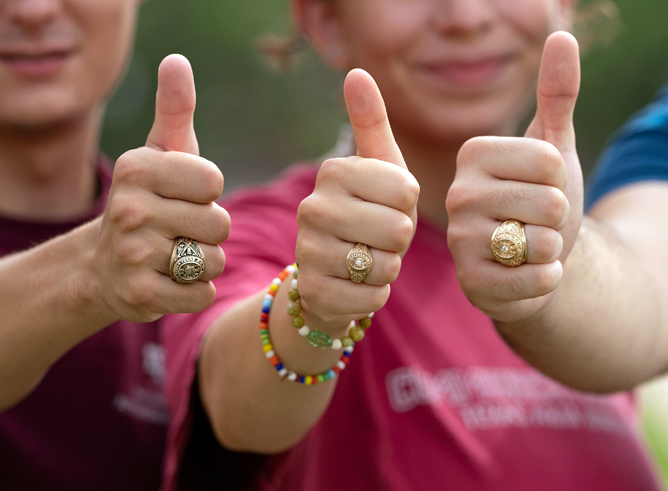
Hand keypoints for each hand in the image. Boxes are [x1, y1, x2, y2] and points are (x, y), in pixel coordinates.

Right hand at [92, 55, 229, 321]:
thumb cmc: (148, 200)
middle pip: (220, 224)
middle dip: (209, 231)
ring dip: (206, 262)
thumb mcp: (159, 153)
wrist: (104, 266)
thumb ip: (174, 110)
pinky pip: (203, 294)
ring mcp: (133, 255)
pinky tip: (172, 281)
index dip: (208, 192)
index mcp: (137, 168)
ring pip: (215, 261)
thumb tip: (177, 61)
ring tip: (175, 255)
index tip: (183, 195)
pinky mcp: (141, 295)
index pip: (214, 182)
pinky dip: (197, 291)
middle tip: (178, 230)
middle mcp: (130, 209)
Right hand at [295, 69, 418, 326]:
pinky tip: (356, 285)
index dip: (407, 206)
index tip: (387, 207)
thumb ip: (371, 123)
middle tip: (378, 238)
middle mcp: (313, 207)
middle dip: (399, 241)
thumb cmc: (364, 214)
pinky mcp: (313, 291)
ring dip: (388, 269)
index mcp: (333, 171)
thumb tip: (356, 71)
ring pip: (386, 265)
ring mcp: (308, 251)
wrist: (327, 273)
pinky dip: (375, 295)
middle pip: (398, 229)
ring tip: (365, 260)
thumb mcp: (375, 168)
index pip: (406, 191)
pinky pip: (373, 297)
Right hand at [446, 32, 581, 321]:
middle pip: (550, 201)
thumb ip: (556, 95)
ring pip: (544, 241)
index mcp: (473, 156)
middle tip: (534, 221)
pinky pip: (537, 280)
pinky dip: (547, 279)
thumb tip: (562, 36)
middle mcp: (458, 195)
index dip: (560, 178)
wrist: (531, 261)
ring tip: (528, 247)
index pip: (549, 160)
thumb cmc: (540, 202)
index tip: (537, 186)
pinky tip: (525, 274)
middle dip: (559, 216)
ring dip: (552, 249)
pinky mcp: (472, 284)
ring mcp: (461, 242)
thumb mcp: (553, 148)